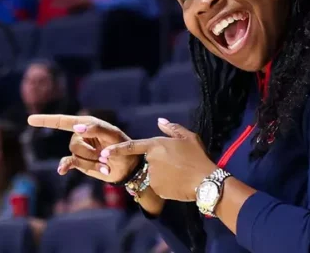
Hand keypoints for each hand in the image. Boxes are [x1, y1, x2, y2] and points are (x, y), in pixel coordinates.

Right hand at [26, 114, 137, 182]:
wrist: (128, 167)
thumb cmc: (124, 147)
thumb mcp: (114, 135)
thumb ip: (96, 128)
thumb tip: (77, 127)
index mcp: (87, 124)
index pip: (63, 121)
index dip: (46, 120)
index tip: (30, 119)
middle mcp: (80, 135)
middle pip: (73, 144)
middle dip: (90, 152)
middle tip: (106, 156)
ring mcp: (79, 150)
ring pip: (75, 156)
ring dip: (91, 162)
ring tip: (105, 163)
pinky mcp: (79, 162)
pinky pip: (68, 163)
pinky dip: (65, 166)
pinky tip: (62, 171)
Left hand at [101, 119, 216, 201]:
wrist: (205, 180)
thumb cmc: (197, 156)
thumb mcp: (188, 137)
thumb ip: (172, 128)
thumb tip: (160, 120)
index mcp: (156, 145)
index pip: (131, 147)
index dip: (116, 150)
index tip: (104, 153)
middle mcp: (150, 160)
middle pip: (148, 162)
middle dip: (159, 163)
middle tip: (178, 165)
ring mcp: (152, 176)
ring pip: (153, 175)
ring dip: (163, 174)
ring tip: (180, 174)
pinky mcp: (157, 189)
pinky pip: (158, 186)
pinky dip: (166, 185)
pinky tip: (178, 183)